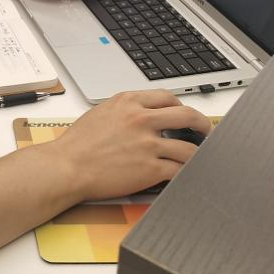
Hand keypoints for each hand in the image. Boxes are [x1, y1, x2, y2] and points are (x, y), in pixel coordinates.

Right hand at [50, 90, 211, 202]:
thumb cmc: (77, 143)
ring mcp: (148, 144)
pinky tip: (186, 175)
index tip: (184, 115)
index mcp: (128, 102)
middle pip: (187, 116)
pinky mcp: (150, 168)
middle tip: (206, 132)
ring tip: (199, 158)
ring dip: (198, 154)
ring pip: (188, 147)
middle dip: (202, 124)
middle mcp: (141, 119)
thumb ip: (124, 110)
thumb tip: (142, 113)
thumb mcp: (100, 112)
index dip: (181, 106)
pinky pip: (179, 170)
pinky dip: (186, 173)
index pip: (167, 97)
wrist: (67, 166)